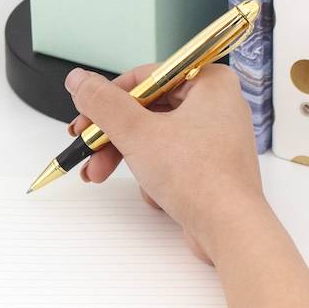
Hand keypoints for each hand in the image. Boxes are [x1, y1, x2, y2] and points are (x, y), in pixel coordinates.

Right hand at [65, 64, 265, 260]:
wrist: (229, 230)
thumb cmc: (198, 177)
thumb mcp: (137, 132)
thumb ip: (103, 103)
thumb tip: (79, 79)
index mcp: (210, 83)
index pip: (146, 78)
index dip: (109, 99)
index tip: (85, 116)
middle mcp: (216, 105)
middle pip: (147, 110)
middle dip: (112, 135)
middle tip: (86, 149)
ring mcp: (215, 138)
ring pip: (154, 137)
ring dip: (125, 157)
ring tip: (98, 175)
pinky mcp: (210, 167)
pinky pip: (169, 160)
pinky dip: (153, 174)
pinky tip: (153, 192)